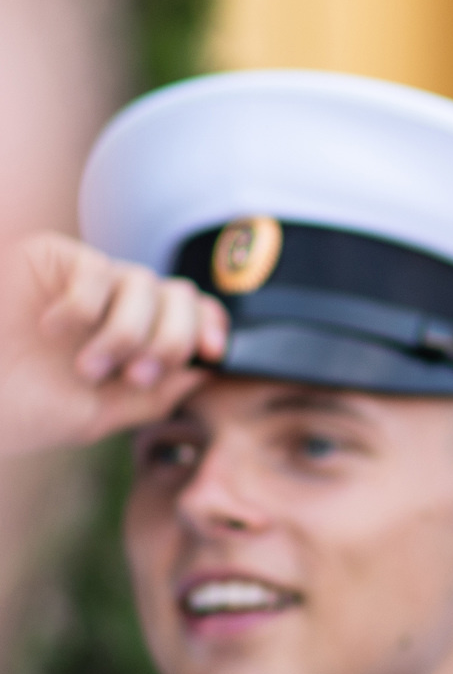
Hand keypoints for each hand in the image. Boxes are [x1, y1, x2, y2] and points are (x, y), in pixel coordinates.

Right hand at [0, 233, 228, 455]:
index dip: (210, 326)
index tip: (212, 352)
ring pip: (145, 283)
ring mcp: (85, 282)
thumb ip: (155, 395)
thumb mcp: (98, 415)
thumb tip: (205, 370)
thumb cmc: (20, 409)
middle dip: (171, 339)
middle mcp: (114, 307)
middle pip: (179, 296)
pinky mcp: (52, 258)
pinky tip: (51, 329)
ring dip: (126, 332)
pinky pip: (98, 270)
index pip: (191, 315)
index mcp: (132, 340)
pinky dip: (84, 307)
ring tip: (87, 367)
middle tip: (134, 375)